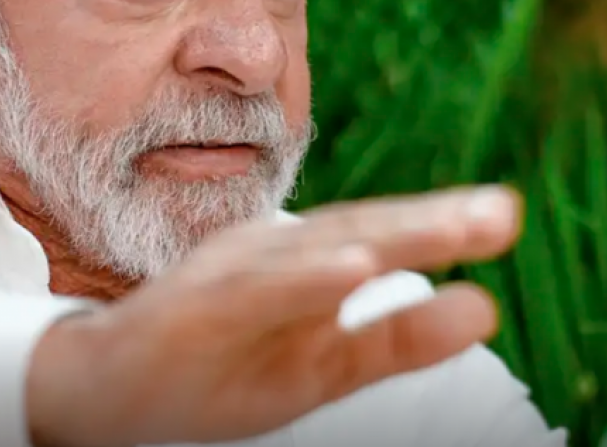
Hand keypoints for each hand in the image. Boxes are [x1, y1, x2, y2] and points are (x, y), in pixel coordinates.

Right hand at [27, 184, 521, 446]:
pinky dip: (305, 277)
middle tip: (500, 212)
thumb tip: (484, 307)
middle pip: (355, 230)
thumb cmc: (213, 373)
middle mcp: (266, 257)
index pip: (376, 236)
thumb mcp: (324, 364)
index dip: (438, 226)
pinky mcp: (195, 310)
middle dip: (428, 222)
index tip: (502, 217)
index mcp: (297, 265)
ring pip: (312, 252)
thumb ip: (397, 337)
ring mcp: (228, 279)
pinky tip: (353, 267)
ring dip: (382, 237)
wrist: (103, 394)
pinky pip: (256, 292)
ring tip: (449, 230)